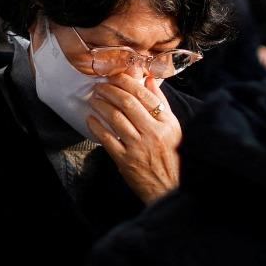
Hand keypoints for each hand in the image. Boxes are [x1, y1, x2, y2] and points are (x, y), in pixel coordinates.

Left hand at [87, 74, 181, 203]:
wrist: (170, 188)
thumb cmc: (172, 157)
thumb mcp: (173, 129)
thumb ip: (161, 104)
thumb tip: (149, 81)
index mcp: (166, 123)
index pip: (145, 95)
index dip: (127, 82)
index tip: (115, 76)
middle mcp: (153, 133)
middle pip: (128, 103)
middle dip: (110, 90)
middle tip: (100, 86)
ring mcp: (138, 147)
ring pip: (116, 118)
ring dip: (101, 105)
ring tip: (94, 99)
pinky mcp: (126, 161)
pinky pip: (107, 139)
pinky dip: (97, 127)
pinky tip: (91, 119)